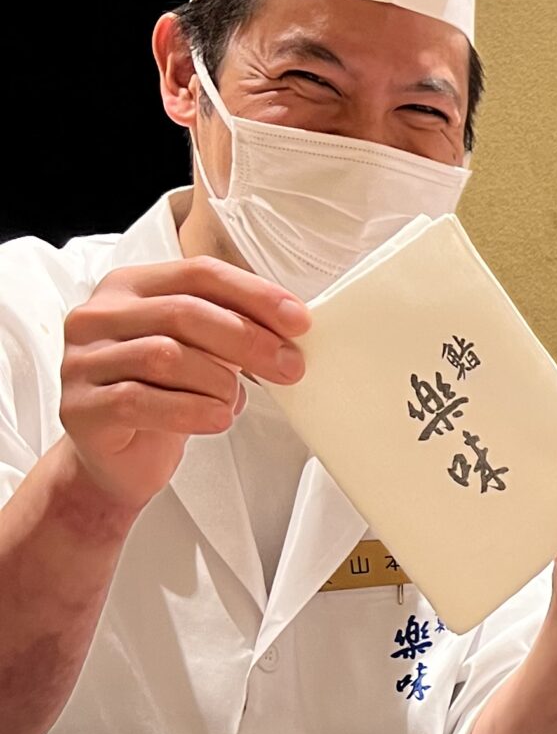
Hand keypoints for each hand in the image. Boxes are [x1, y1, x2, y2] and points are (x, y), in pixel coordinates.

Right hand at [60, 257, 308, 510]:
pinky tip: (217, 417)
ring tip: (232, 400)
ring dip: (217, 381)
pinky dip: (192, 410)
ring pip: (165, 356)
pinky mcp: (80, 408)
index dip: (253, 294)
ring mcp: (82, 361)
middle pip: (183, 312)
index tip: (299, 321)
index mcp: (129, 287)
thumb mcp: (200, 354)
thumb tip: (289, 330)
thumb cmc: (164, 398)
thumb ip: (231, 331)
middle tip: (289, 366)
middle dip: (247, 339)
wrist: (117, 459)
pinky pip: (141, 401)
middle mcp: (98, 316)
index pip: (197, 273)